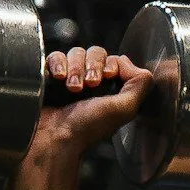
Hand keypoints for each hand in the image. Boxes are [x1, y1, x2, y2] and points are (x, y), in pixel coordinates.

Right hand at [29, 44, 152, 162]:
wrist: (55, 136)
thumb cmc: (88, 127)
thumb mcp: (124, 109)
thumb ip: (139, 85)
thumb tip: (130, 62)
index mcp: (111, 90)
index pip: (115, 60)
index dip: (112, 64)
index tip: (108, 76)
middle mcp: (91, 83)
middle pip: (96, 53)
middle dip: (94, 65)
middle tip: (90, 85)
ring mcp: (70, 78)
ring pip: (76, 52)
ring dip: (76, 68)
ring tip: (72, 88)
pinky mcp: (50, 76)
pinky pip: (56, 56)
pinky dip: (58, 64)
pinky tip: (59, 79)